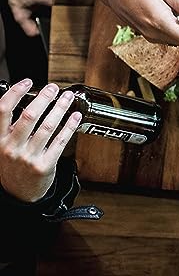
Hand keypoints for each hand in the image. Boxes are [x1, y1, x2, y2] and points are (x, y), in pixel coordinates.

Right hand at [0, 80, 81, 202]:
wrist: (18, 193)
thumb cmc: (12, 164)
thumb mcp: (2, 146)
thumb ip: (9, 127)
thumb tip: (25, 99)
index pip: (2, 110)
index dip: (15, 93)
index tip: (27, 82)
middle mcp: (11, 147)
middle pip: (29, 116)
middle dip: (44, 98)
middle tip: (53, 88)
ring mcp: (28, 157)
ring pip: (47, 127)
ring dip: (60, 109)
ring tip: (67, 98)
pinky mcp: (44, 165)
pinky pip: (60, 141)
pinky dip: (70, 126)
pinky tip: (75, 117)